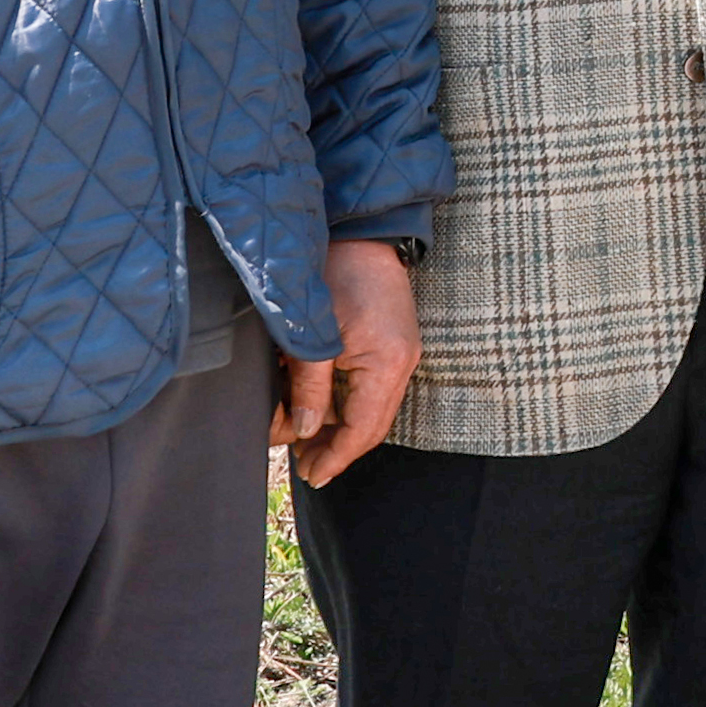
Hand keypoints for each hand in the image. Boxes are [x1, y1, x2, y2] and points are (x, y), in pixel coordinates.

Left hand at [278, 239, 423, 486]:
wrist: (360, 230)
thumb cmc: (335, 270)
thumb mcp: (312, 331)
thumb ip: (308, 385)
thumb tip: (305, 430)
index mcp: (388, 362)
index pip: (364, 428)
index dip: (337, 456)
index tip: (312, 476)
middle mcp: (402, 362)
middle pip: (372, 424)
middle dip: (336, 448)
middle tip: (302, 464)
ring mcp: (401, 353)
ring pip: (370, 409)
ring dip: (338, 427)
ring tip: (303, 438)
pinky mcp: (392, 344)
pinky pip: (370, 389)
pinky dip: (344, 404)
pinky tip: (319, 408)